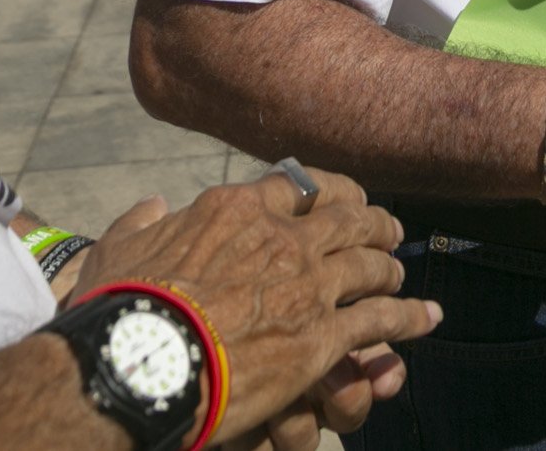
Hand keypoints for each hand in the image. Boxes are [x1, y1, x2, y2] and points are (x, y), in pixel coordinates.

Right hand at [68, 168, 441, 443]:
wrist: (138, 359)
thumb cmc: (119, 307)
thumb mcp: (118, 249)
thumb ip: (141, 222)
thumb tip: (154, 206)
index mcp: (234, 209)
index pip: (294, 186)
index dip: (324, 191)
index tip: (337, 198)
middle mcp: (280, 237)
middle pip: (346, 217)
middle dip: (372, 220)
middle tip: (388, 228)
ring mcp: (306, 284)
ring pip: (370, 263)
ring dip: (390, 266)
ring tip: (401, 272)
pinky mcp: (320, 336)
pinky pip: (380, 320)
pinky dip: (409, 318)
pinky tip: (427, 318)